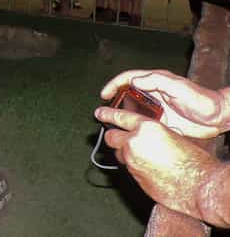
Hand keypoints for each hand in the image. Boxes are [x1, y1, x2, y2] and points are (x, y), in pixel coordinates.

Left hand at [95, 107, 217, 219]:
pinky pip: (128, 168)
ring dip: (124, 153)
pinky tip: (148, 168)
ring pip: (118, 154)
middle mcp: (134, 142)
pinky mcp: (133, 177)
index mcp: (146, 127)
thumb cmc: (192, 160)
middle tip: (119, 137)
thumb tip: (141, 134)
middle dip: (113, 136)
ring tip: (140, 155)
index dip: (107, 114)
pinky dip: (133, 166)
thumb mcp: (172, 135)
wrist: (198, 185)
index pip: (119, 117)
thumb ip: (152, 132)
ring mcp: (131, 161)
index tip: (99, 113)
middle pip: (110, 137)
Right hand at [98, 69, 229, 137]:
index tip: (104, 94)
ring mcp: (157, 108)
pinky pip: (143, 123)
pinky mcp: (161, 121)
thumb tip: (135, 80)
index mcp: (155, 82)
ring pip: (133, 110)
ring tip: (113, 124)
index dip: (114, 85)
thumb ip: (158, 81)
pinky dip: (134, 127)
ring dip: (123, 116)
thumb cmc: (202, 99)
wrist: (218, 118)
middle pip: (127, 95)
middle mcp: (153, 93)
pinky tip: (130, 133)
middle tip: (104, 112)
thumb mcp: (179, 87)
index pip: (128, 79)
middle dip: (114, 102)